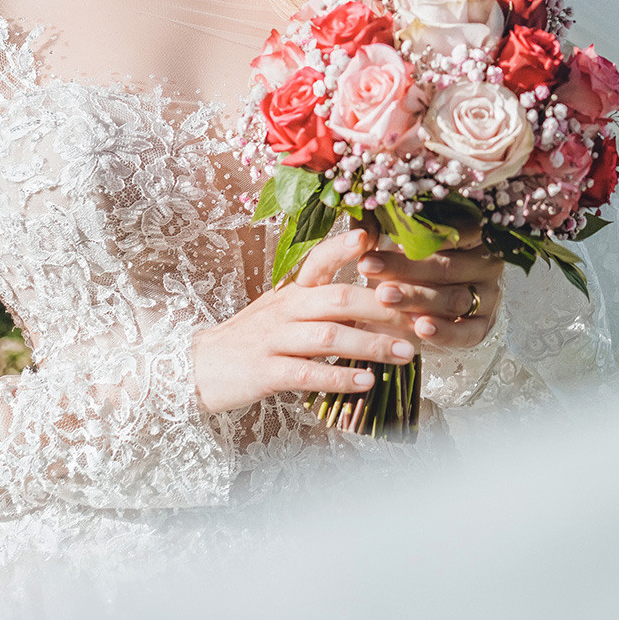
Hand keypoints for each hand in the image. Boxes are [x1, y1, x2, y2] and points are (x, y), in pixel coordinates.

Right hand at [189, 228, 423, 413]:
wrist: (197, 368)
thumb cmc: (253, 339)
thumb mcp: (284, 312)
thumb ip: (325, 304)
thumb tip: (380, 302)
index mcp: (291, 290)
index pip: (319, 259)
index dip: (346, 247)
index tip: (376, 237)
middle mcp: (284, 308)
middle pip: (338, 298)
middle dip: (383, 307)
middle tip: (420, 316)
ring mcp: (273, 340)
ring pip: (328, 336)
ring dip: (372, 345)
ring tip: (407, 353)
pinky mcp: (265, 372)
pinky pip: (307, 373)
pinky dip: (339, 377)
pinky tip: (367, 382)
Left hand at [357, 216, 503, 351]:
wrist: (419, 302)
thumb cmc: (411, 261)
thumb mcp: (397, 238)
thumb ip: (381, 228)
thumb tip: (362, 234)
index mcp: (475, 234)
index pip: (453, 229)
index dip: (419, 233)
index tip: (383, 233)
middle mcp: (487, 263)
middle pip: (447, 266)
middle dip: (405, 268)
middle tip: (367, 267)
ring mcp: (489, 296)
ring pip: (454, 298)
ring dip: (417, 298)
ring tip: (384, 297)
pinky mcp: (484, 326)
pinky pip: (467, 332)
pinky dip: (444, 332)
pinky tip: (420, 328)